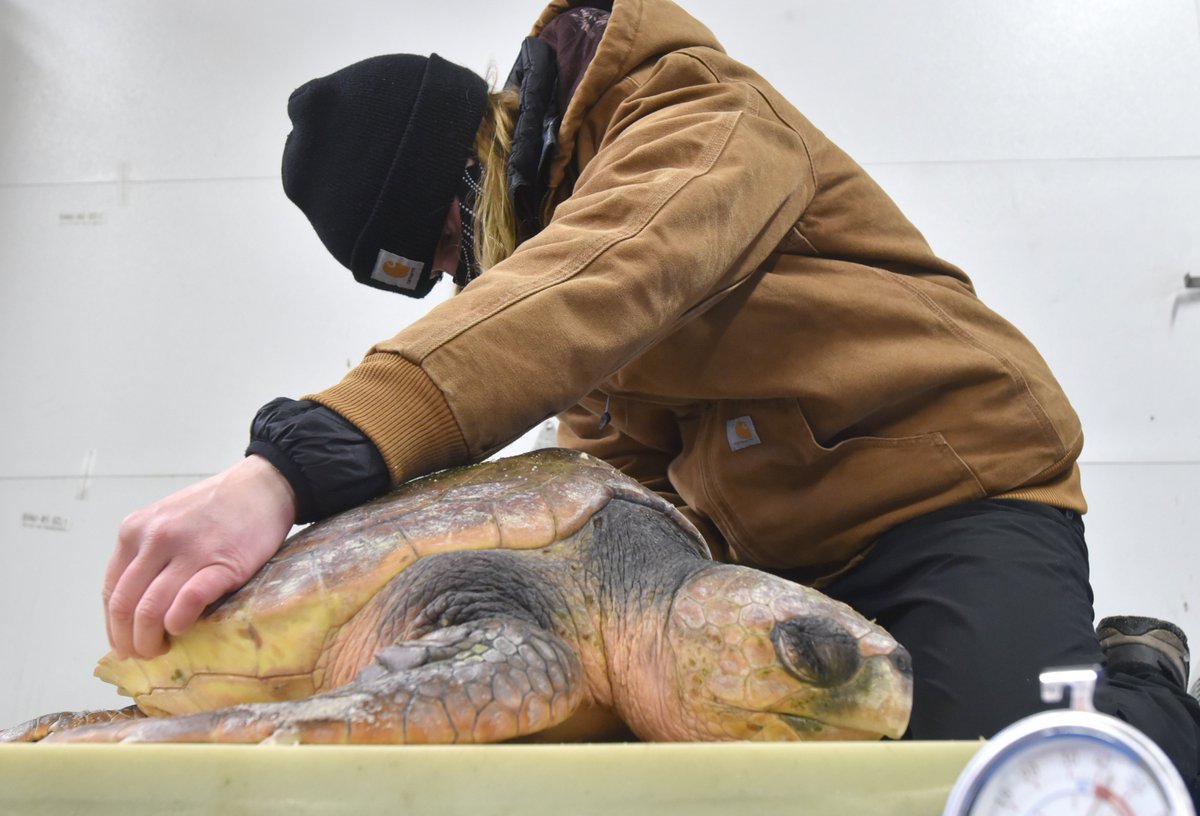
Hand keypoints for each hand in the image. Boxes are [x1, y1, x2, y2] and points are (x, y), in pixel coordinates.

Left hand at [103, 455, 296, 658]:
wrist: (264, 487)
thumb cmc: (217, 508)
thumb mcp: (167, 521)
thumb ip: (148, 556)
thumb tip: (136, 611)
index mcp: (134, 530)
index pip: (110, 591)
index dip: (114, 626)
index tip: (124, 644)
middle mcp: (154, 538)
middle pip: (125, 605)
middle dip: (129, 641)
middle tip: (143, 655)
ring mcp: (188, 550)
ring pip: (149, 610)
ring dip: (150, 641)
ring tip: (162, 649)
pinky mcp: (222, 562)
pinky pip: (187, 601)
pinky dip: (178, 623)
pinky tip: (181, 629)